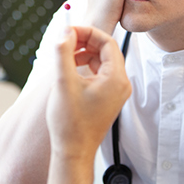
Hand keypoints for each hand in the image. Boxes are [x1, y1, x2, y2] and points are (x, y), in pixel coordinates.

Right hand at [46, 26, 130, 160]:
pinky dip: (85, 66)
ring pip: (101, 61)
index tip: (69, 31)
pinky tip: (69, 69)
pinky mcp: (107, 98)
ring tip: (64, 55)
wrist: (73, 151)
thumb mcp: (63, 82)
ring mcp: (115, 92)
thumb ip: (63, 53)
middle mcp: (120, 84)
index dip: (87, 32)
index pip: (107, 42)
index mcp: (116, 79)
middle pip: (105, 50)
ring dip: (83, 53)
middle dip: (84, 41)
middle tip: (65, 40)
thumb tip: (65, 33)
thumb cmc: (70, 123)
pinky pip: (99, 73)